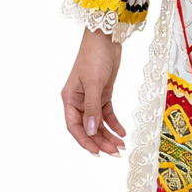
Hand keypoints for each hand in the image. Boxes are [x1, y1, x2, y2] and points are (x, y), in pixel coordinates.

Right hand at [61, 28, 125, 155]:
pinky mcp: (103, 94)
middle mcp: (78, 101)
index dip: (85, 141)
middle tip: (114, 152)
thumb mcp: (94, 83)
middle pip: (88, 127)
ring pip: (98, 123)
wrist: (106, 39)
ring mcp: (91, 98)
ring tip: (120, 145)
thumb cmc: (94, 56)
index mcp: (69, 98)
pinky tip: (122, 132)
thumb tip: (90, 131)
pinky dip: (114, 123)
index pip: (74, 126)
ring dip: (108, 134)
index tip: (97, 152)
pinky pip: (107, 114)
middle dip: (100, 140)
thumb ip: (92, 108)